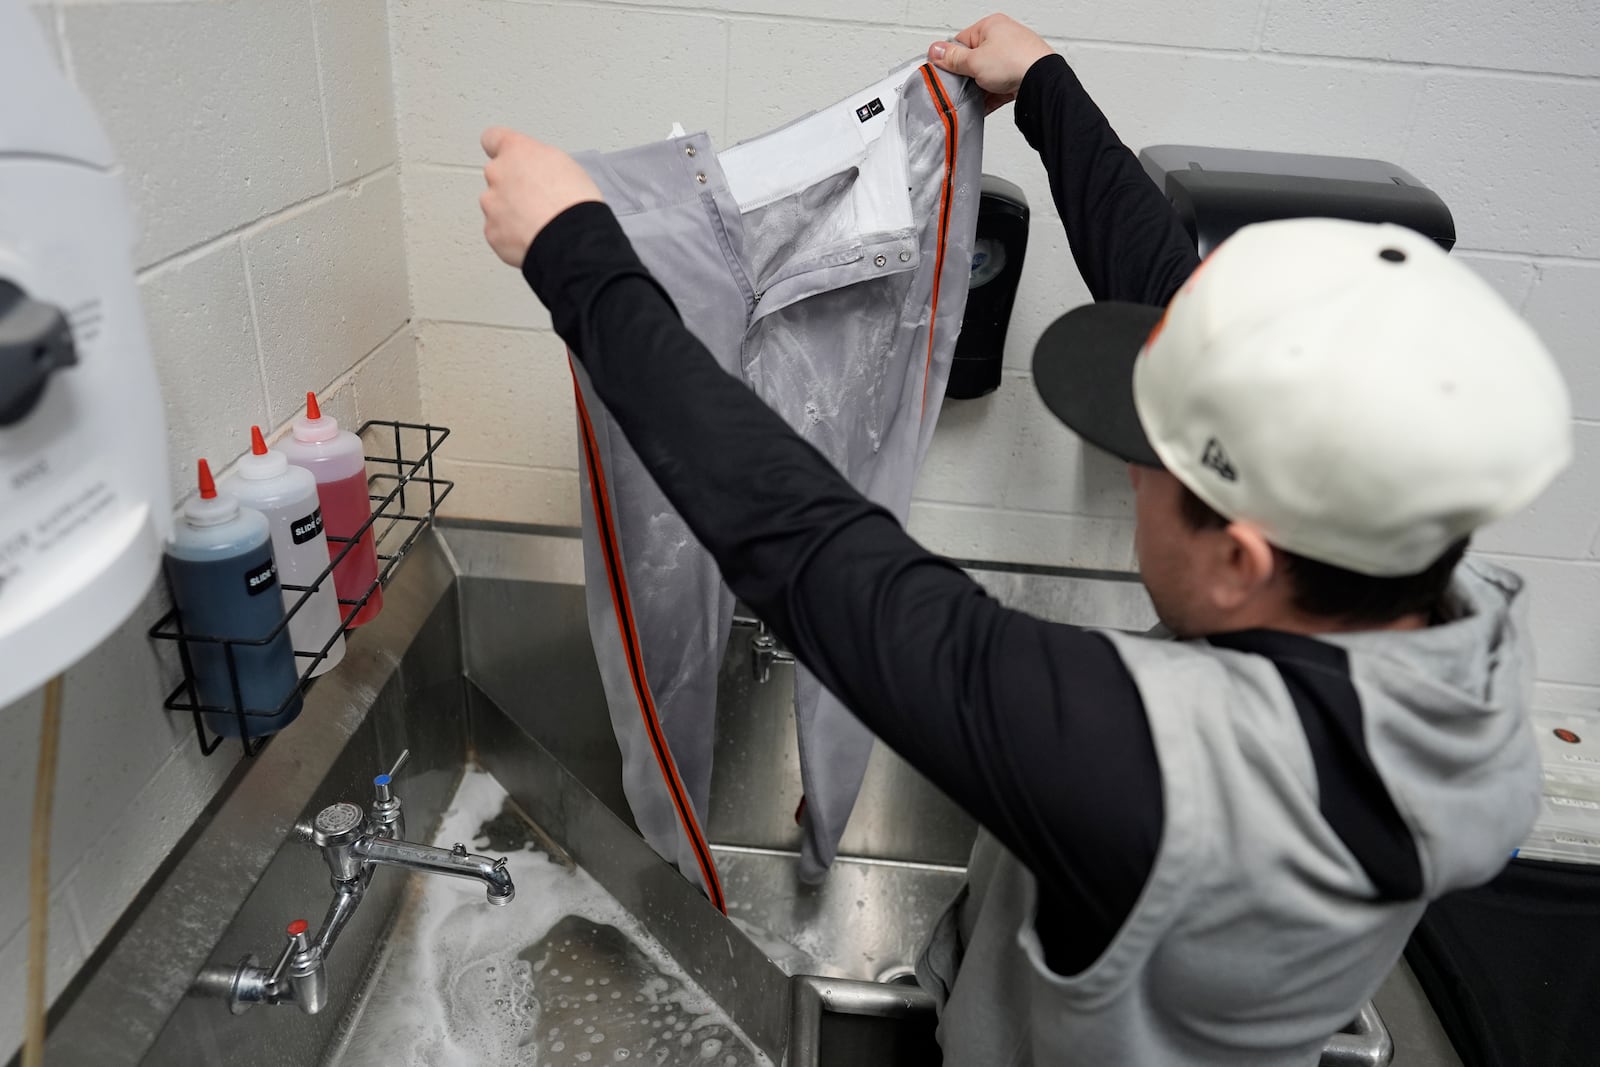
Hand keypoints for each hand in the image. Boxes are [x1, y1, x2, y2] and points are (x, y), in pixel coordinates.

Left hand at [480, 127, 603, 266]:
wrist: (571, 239)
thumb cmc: (573, 202)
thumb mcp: (564, 164)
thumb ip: (538, 161)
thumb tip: (536, 169)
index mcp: (516, 151)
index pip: (493, 138)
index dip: (501, 149)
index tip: (506, 155)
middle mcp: (497, 173)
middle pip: (497, 176)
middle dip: (512, 186)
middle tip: (537, 199)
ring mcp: (491, 204)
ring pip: (496, 206)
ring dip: (510, 212)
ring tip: (538, 223)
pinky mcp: (492, 232)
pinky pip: (498, 231)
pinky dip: (511, 236)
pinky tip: (532, 237)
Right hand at [928, 13, 1053, 113]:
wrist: (1042, 81)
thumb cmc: (1015, 61)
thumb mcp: (974, 61)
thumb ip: (952, 58)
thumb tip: (935, 50)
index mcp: (991, 26)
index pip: (962, 40)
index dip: (952, 58)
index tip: (945, 71)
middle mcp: (1004, 38)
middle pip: (974, 59)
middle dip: (967, 75)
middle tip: (962, 85)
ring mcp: (1014, 57)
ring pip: (987, 75)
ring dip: (979, 88)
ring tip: (975, 96)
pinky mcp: (1020, 75)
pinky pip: (999, 87)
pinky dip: (990, 97)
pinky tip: (983, 106)